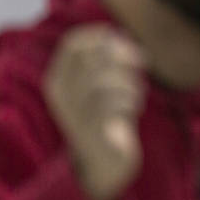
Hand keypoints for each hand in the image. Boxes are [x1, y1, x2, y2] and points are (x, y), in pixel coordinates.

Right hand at [44, 25, 145, 199]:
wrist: (104, 164)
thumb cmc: (107, 118)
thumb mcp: (102, 86)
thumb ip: (105, 61)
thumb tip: (118, 36)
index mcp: (58, 79)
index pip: (74, 43)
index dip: (103, 37)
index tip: (124, 42)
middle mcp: (60, 95)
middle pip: (95, 58)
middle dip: (124, 56)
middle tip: (141, 64)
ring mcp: (72, 113)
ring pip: (106, 81)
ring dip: (131, 84)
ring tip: (136, 96)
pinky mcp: (89, 132)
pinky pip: (113, 105)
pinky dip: (131, 102)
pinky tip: (134, 111)